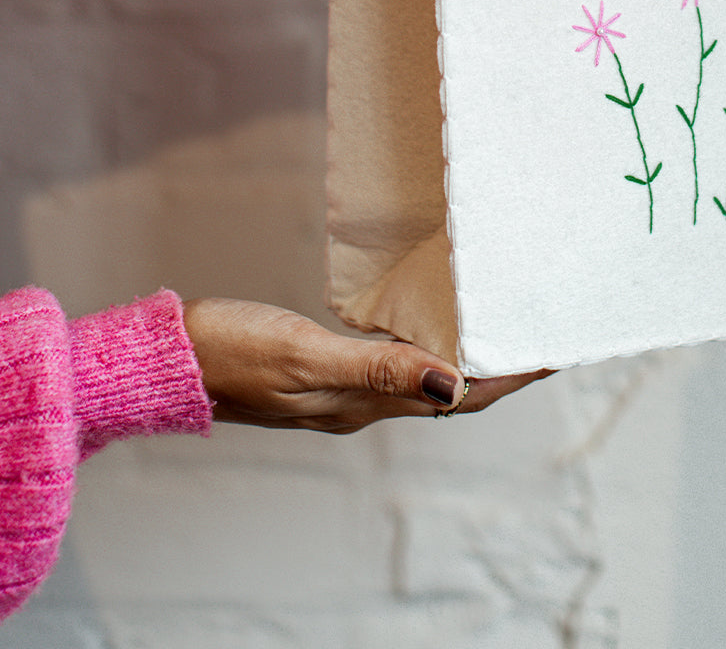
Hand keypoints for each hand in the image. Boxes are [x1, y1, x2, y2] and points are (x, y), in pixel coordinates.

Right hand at [181, 298, 546, 430]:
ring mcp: (343, 388)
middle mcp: (362, 401)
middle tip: (547, 332)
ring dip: (470, 356)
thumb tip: (451, 383)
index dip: (513, 375)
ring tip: (505, 325)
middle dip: (505, 366)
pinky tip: (431, 321)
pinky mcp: (325, 369)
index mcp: (364, 403)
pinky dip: (427, 344)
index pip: (462, 395)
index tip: (558, 351)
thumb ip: (375, 369)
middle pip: (455, 389)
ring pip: (428, 376)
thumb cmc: (228, 353)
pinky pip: (395, 361)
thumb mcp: (303, 355)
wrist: (167, 362)